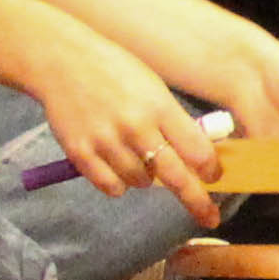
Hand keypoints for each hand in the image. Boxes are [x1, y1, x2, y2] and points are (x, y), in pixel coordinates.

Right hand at [31, 30, 226, 214]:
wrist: (63, 62)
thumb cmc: (115, 73)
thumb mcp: (154, 88)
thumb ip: (174, 120)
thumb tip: (198, 154)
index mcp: (160, 107)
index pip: (197, 150)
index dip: (210, 169)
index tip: (214, 177)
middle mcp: (136, 127)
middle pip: (175, 177)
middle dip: (196, 200)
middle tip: (209, 217)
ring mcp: (106, 141)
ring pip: (140, 183)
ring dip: (146, 178)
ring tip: (136, 155)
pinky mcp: (79, 153)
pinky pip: (110, 186)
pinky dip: (118, 184)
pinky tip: (116, 166)